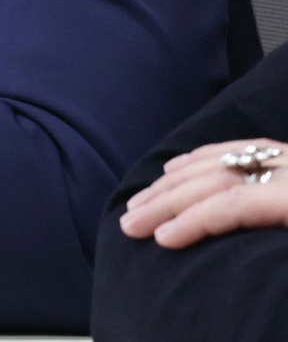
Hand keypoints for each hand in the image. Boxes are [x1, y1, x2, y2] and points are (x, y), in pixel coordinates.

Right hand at [120, 138, 287, 246]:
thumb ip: (276, 248)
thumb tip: (237, 250)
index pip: (232, 202)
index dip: (193, 220)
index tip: (160, 240)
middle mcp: (286, 170)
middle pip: (215, 178)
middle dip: (168, 201)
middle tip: (129, 223)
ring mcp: (284, 160)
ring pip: (216, 161)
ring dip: (171, 182)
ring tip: (138, 203)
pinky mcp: (285, 159)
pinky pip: (233, 150)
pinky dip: (197, 159)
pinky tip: (172, 169)